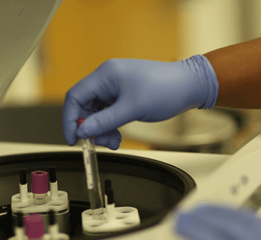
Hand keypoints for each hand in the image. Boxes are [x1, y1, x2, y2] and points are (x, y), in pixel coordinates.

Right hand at [62, 55, 218, 149]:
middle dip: (89, 127)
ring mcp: (115, 87)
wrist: (190, 86)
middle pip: (84, 106)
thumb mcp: (131, 109)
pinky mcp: (123, 95)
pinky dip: (110, 126)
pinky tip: (118, 136)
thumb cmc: (165, 89)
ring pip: (96, 113)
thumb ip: (104, 121)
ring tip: (114, 142)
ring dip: (101, 130)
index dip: (70, 119)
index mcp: (105, 75)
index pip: (75, 96)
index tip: (73, 139)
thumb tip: (82, 131)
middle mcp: (107, 79)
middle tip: (98, 143)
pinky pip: (108, 113)